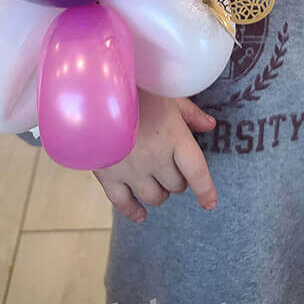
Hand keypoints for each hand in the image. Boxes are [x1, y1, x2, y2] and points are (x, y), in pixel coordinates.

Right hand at [93, 90, 216, 222]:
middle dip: (177, 179)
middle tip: (171, 166)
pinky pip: (123, 203)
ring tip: (156, 181)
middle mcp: (156, 158)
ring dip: (160, 193)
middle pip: (176, 185)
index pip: (197, 172)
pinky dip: (133, 211)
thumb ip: (190, 113)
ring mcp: (132, 169)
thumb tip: (210, 126)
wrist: (93, 90)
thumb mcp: (167, 94)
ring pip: (154, 197)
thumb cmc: (135, 88)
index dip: (206, 191)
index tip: (210, 203)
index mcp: (174, 137)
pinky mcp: (109, 175)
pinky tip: (141, 215)